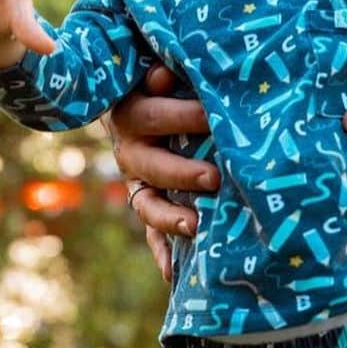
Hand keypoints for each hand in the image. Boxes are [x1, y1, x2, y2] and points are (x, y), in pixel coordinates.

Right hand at [108, 64, 217, 282]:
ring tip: (196, 226)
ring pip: (148, 204)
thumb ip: (162, 73)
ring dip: (171, 218)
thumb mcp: (157, 72)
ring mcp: (138, 182)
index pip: (153, 116)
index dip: (182, 116)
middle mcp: (131, 152)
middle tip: (215, 178)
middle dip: (183, 173)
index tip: (213, 115)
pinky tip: (174, 274)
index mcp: (132, 115)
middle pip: (152, 166)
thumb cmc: (163, 82)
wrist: (133, 99)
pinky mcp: (148, 204)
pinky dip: (163, 253)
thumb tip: (163, 75)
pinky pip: (153, 232)